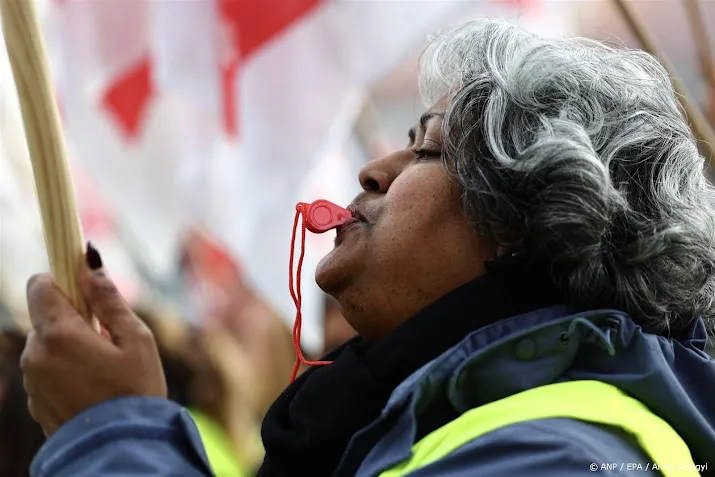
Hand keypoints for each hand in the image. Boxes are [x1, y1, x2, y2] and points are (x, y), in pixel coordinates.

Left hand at [21, 242, 166, 435]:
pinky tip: (94, 386)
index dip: (63, 279)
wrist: (122, 448)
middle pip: (46, 316)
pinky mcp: (35, 400)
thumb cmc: (135, 392)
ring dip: (70, 346)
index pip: (40, 284)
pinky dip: (66, 369)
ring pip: (47, 344)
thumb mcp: (136, 339)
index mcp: (58, 334)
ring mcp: (31, 380)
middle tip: (108, 337)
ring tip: (104, 367)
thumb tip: (90, 262)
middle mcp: (35, 354)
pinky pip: (47, 370)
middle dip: (74, 318)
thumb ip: (110, 299)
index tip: (85, 286)